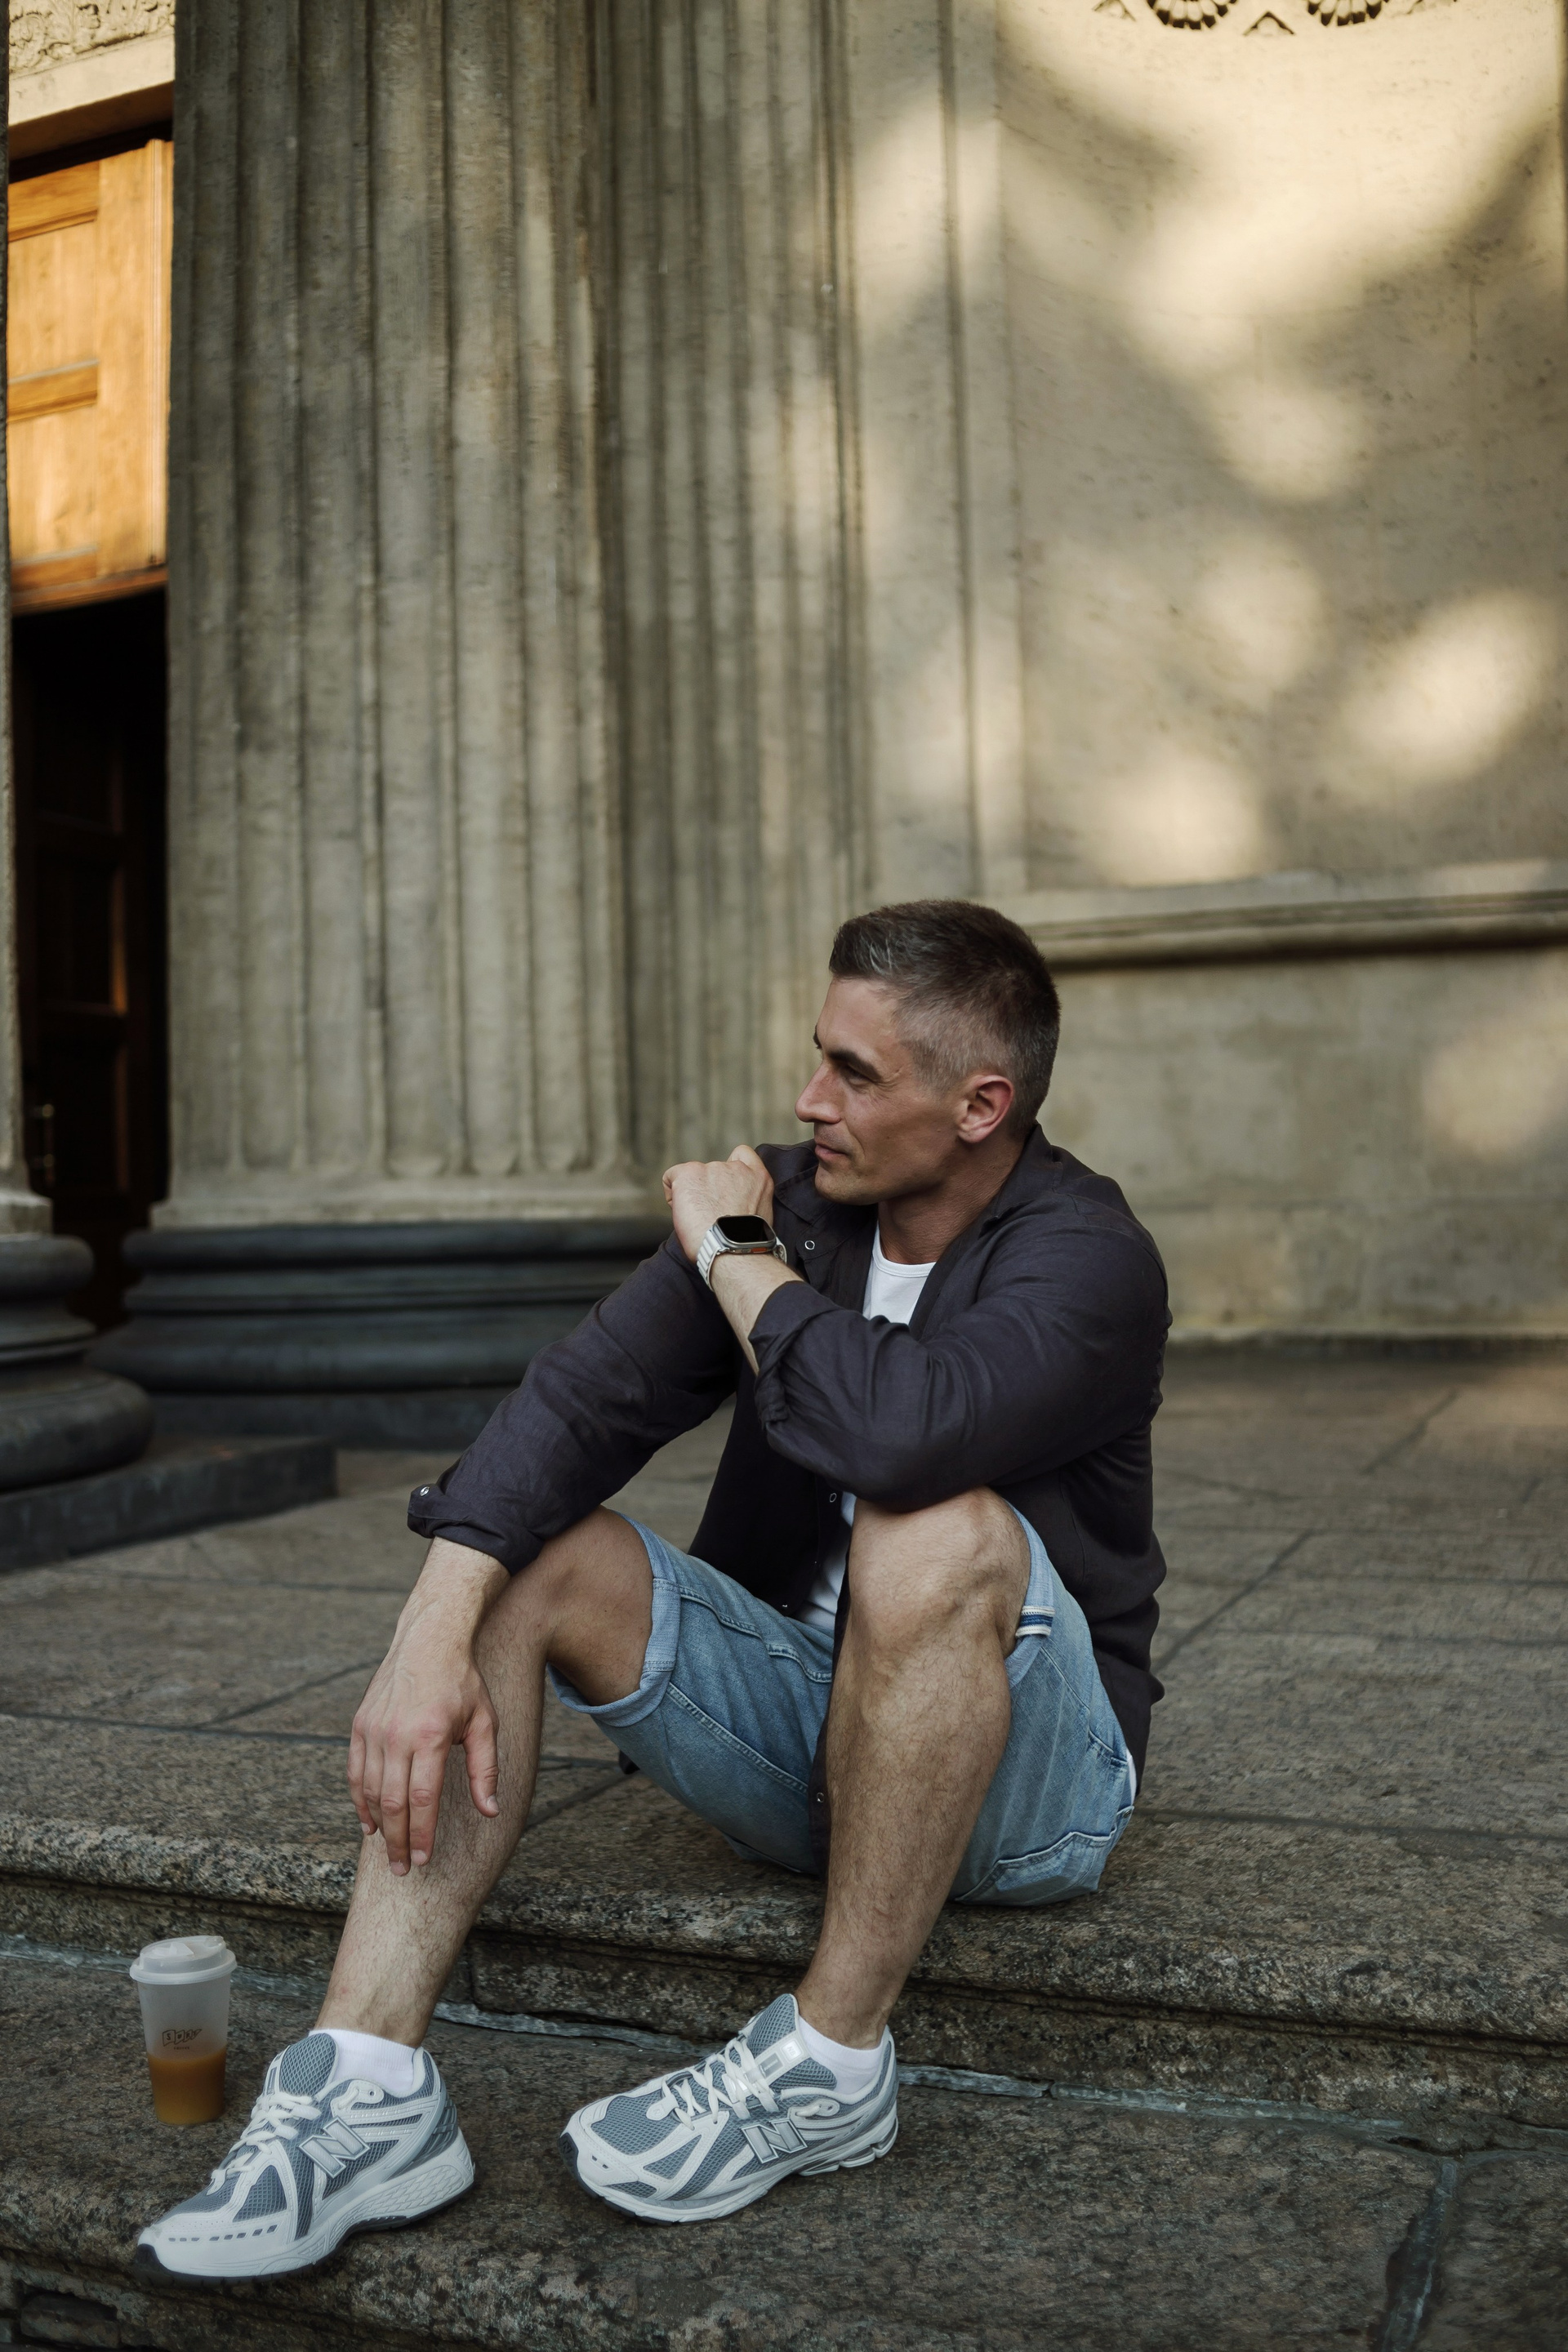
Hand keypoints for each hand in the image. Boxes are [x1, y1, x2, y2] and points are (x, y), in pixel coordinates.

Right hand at [348, 1539, 508, 1873]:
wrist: (429, 1640)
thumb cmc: (463, 1683)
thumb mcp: (484, 1722)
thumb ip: (485, 1770)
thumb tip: (491, 1811)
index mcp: (431, 1735)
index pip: (422, 1799)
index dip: (422, 1834)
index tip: (424, 1860)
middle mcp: (397, 1734)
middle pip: (391, 1802)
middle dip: (397, 1841)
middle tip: (403, 1869)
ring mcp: (374, 1729)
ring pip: (369, 1790)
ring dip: (378, 1826)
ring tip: (389, 1851)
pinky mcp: (360, 1724)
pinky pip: (355, 1772)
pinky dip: (359, 1800)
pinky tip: (368, 1822)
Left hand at [662, 1143, 774, 1263]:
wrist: (731, 1250)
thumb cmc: (742, 1244)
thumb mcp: (758, 1213)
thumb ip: (745, 1197)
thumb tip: (727, 1203)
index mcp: (758, 1178)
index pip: (742, 1154)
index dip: (729, 1169)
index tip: (725, 1189)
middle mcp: (736, 1168)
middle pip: (712, 1172)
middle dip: (708, 1191)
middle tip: (711, 1217)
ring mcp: (712, 1168)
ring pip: (692, 1178)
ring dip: (692, 1195)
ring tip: (699, 1220)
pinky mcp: (690, 1173)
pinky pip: (671, 1178)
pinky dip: (672, 1194)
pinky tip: (683, 1213)